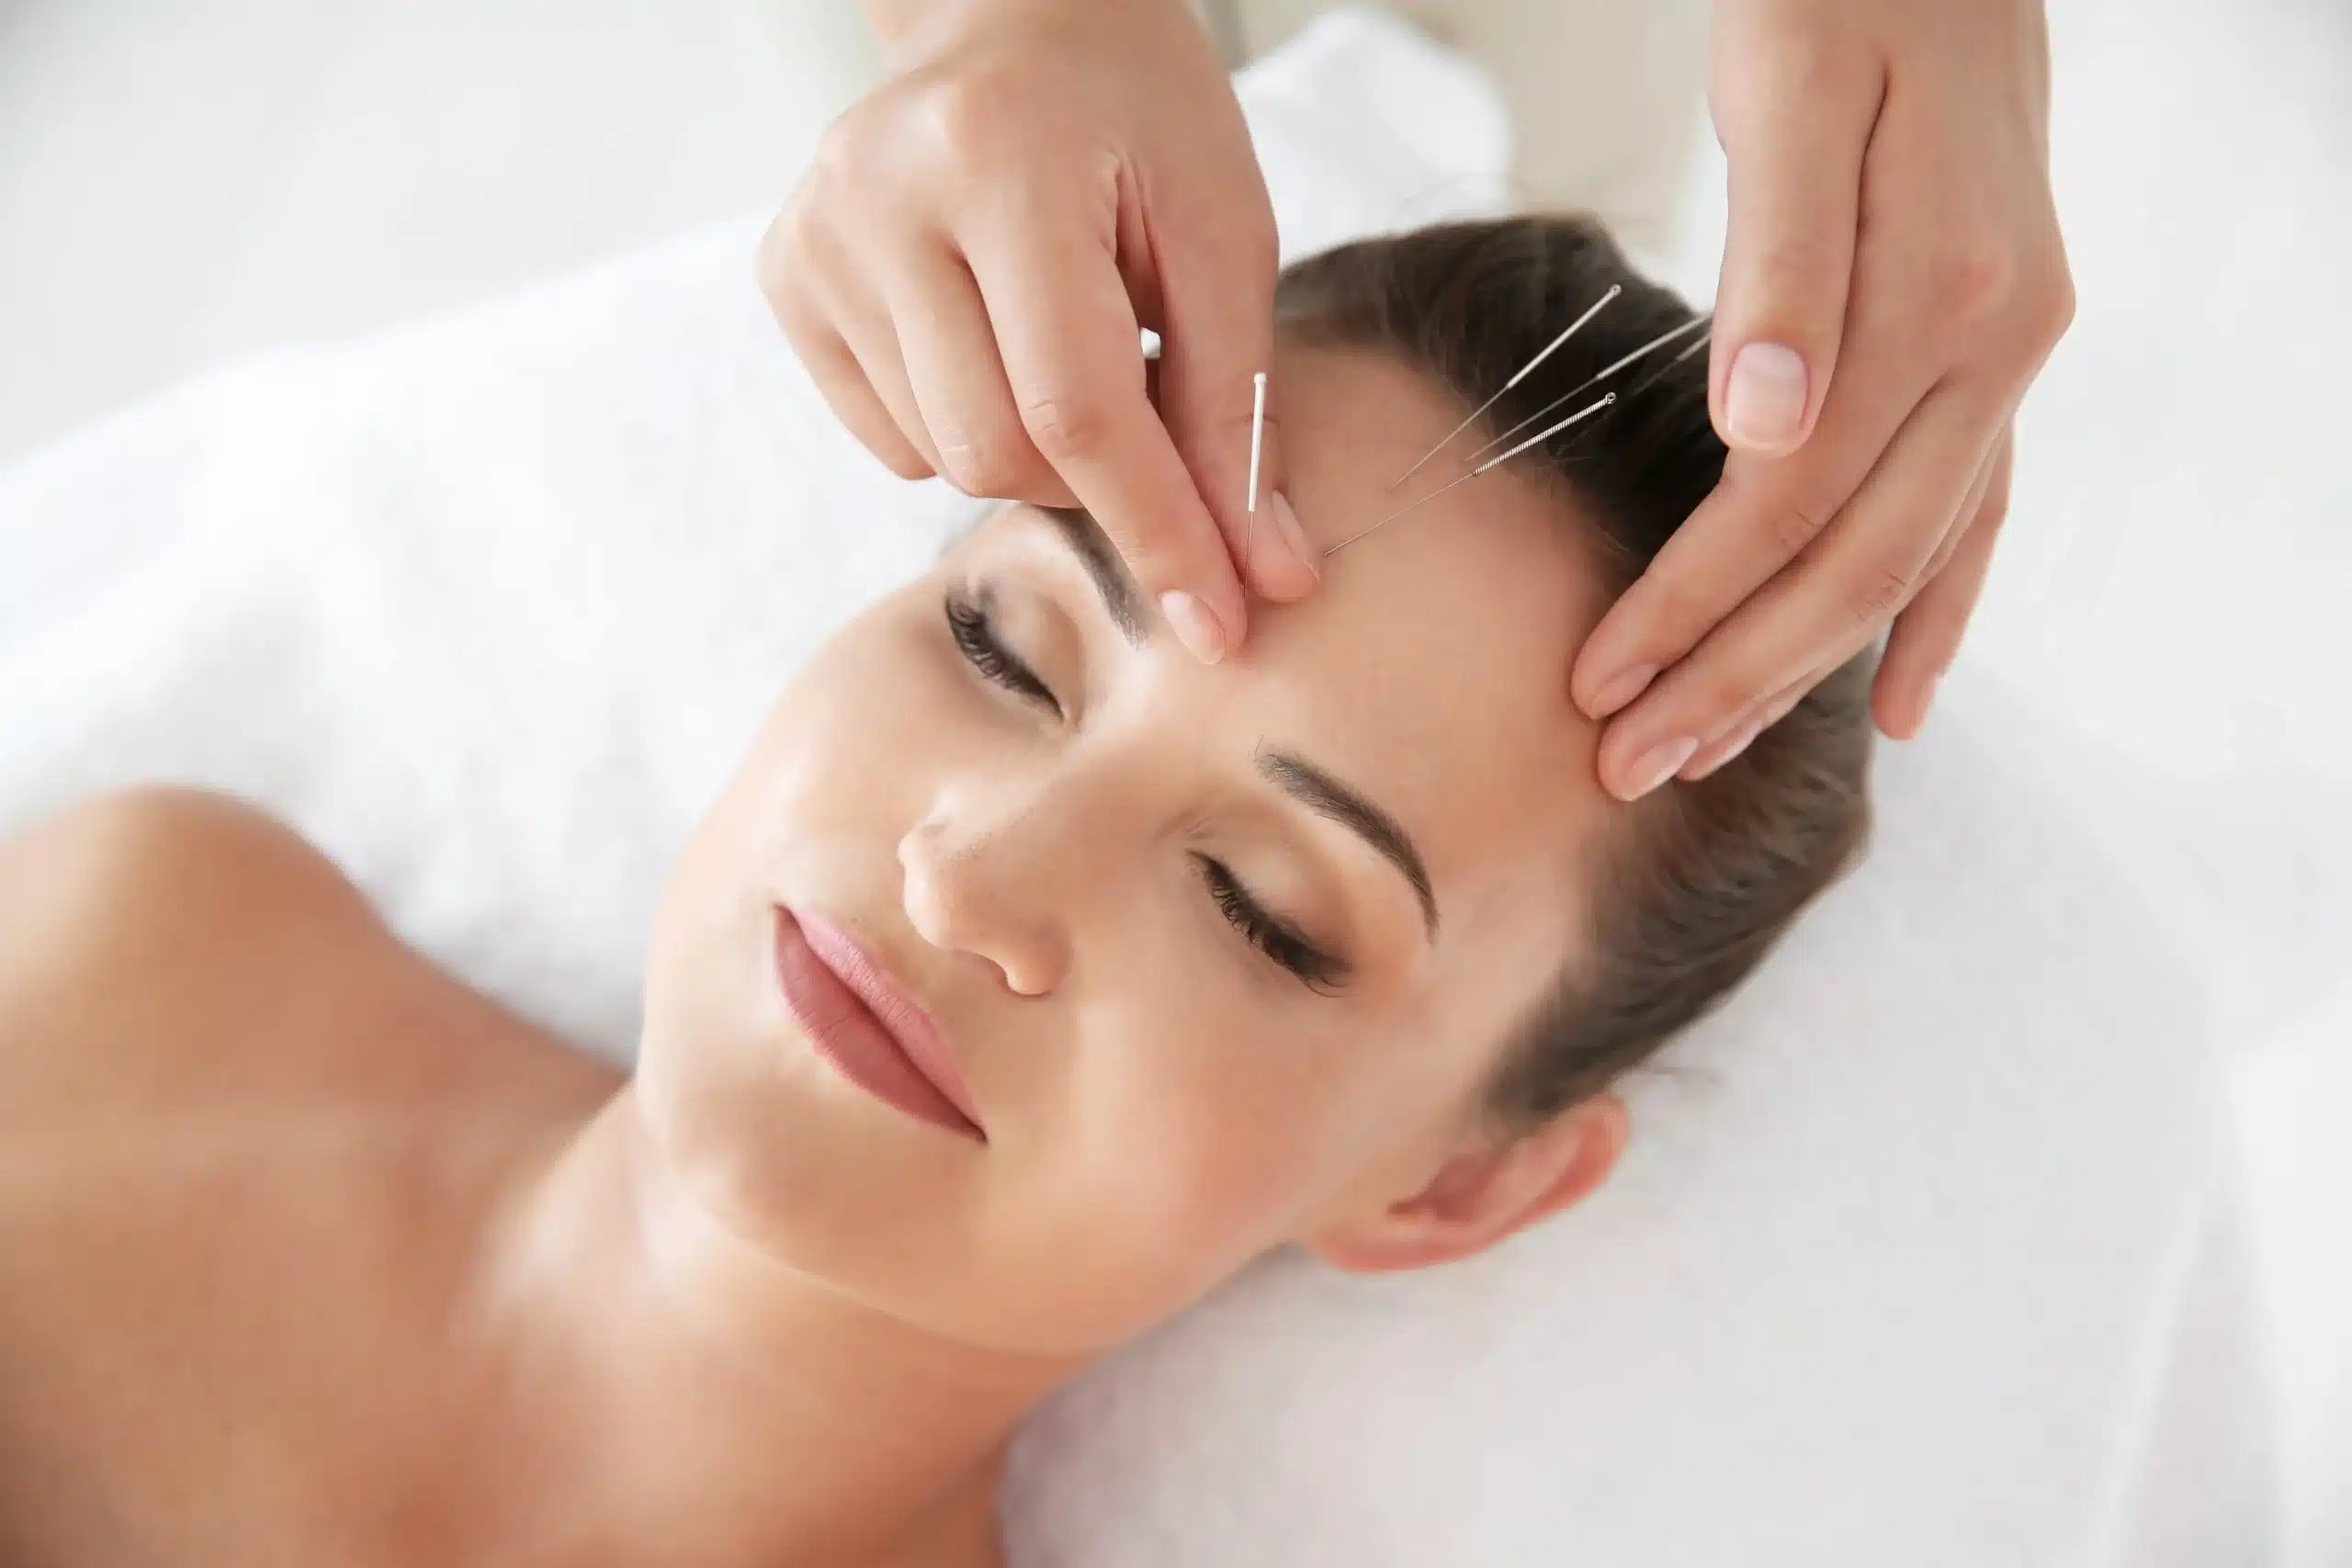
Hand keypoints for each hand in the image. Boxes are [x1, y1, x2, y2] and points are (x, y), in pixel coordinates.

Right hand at [760, 0, 1316, 664]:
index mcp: (998, 159)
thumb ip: (1241, 408)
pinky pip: (894, 438)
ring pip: (942, 458)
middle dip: (1096, 481)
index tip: (1222, 623)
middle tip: (1153, 411)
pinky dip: (967, 425)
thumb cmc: (1139, 113)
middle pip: (998, 451)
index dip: (1157, 529)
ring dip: (1033, 449)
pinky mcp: (787, 275)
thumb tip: (1265, 579)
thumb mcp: (1222, 232)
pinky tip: (996, 340)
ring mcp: (815, 238)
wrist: (1018, 14)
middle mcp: (877, 196)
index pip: (1077, 408)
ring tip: (1069, 340)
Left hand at [1570, 0, 2072, 798]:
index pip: (1791, 503)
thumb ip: (1785, 263)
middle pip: (1852, 561)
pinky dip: (1931, 612)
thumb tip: (1763, 427)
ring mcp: (2011, 356)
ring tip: (1704, 753)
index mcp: (1943, 293)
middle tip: (1623, 767)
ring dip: (1802, 669)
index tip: (1597, 686)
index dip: (1692, 606)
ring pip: (1906, 557)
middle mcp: (2000, 343)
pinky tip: (1895, 699)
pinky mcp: (1997, 352)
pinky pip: (1972, 514)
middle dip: (1733, 677)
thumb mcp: (1791, 92)